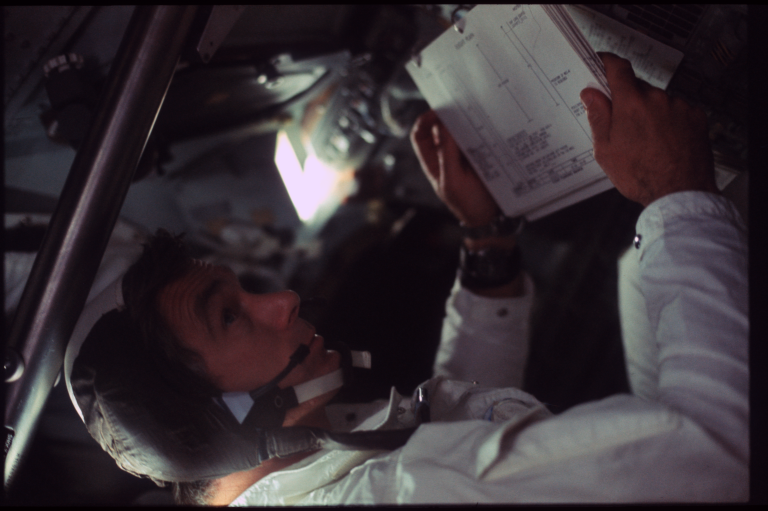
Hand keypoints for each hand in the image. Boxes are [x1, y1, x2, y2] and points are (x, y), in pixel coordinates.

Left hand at [410, 110, 500, 226]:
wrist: (492, 217)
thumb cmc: (468, 205)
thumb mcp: (452, 183)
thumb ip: (446, 156)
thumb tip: (444, 126)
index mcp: (434, 162)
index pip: (421, 135)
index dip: (425, 120)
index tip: (439, 112)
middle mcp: (447, 155)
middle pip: (442, 127)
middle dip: (449, 115)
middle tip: (462, 106)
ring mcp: (464, 153)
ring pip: (462, 129)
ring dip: (469, 121)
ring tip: (478, 113)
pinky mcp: (482, 153)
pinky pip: (480, 136)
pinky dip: (484, 129)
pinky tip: (491, 125)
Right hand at [580, 52, 718, 206]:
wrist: (679, 193)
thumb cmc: (642, 176)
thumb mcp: (605, 150)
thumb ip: (598, 117)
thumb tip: (591, 94)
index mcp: (630, 104)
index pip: (617, 68)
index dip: (607, 62)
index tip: (602, 62)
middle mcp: (656, 99)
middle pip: (637, 87)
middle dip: (628, 101)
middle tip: (622, 125)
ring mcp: (678, 106)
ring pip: (657, 100)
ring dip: (649, 112)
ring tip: (646, 141)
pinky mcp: (695, 116)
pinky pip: (676, 110)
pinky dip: (668, 120)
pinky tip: (663, 141)